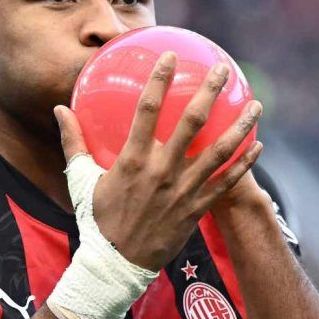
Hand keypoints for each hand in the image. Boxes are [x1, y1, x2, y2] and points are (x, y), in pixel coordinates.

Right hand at [55, 51, 262, 271]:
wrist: (116, 263)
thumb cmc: (98, 218)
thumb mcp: (81, 179)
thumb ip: (73, 142)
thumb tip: (60, 110)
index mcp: (133, 159)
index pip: (148, 109)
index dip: (159, 80)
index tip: (170, 56)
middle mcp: (162, 170)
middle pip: (192, 122)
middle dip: (209, 92)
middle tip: (223, 70)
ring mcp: (183, 190)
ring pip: (219, 151)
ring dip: (239, 126)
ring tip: (255, 106)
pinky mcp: (197, 208)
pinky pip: (226, 183)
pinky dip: (244, 165)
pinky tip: (258, 146)